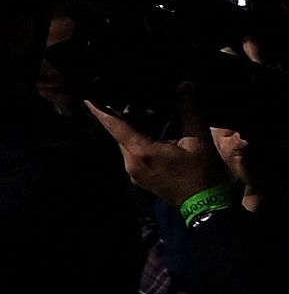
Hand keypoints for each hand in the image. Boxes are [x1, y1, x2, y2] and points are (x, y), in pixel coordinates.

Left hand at [89, 102, 228, 205]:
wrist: (207, 207)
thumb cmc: (203, 174)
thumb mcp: (199, 140)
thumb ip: (189, 111)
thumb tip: (184, 86)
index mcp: (140, 151)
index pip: (113, 125)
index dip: (99, 108)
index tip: (87, 95)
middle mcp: (130, 162)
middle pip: (121, 132)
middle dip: (130, 114)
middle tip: (143, 97)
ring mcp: (134, 173)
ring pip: (128, 142)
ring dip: (138, 126)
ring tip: (155, 111)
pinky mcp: (141, 178)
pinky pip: (135, 153)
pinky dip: (142, 139)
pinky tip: (159, 130)